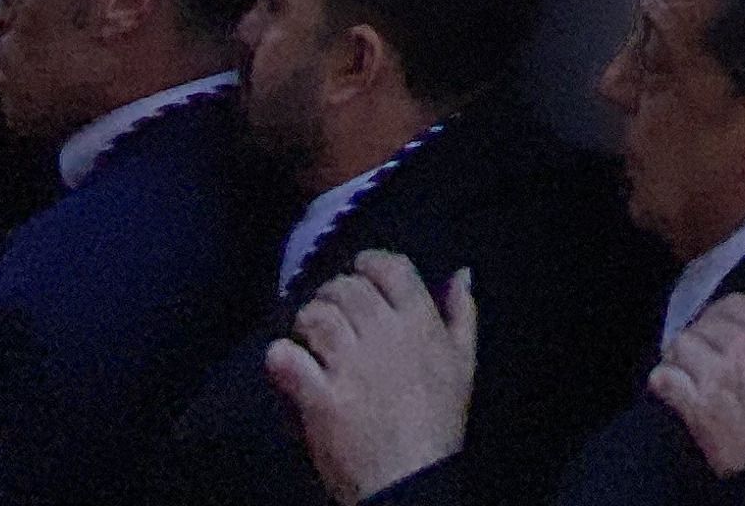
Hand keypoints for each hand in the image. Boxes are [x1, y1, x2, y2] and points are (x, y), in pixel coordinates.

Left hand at [268, 251, 477, 505]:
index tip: (360, 272)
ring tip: (309, 336)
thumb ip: (462, 314)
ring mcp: (350, 367)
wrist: (411, 481)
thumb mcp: (464, 364)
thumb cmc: (439, 423)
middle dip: (333, 293)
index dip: (369, 263)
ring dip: (306, 321)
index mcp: (420, 323)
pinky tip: (287, 362)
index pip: (390, 268)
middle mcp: (384, 336)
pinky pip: (287, 359)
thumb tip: (461, 273)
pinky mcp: (320, 398)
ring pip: (315, 316)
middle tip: (331, 311)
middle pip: (346, 288)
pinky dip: (280, 356)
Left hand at [648, 279, 744, 476]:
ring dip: (681, 352)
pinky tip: (668, 385)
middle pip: (704, 323)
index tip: (725, 325)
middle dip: (703, 332)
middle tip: (706, 347)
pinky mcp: (697, 412)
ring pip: (681, 346)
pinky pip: (665, 381)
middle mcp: (740, 346)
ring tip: (686, 363)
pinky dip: (662, 380)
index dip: (725, 312)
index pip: (734, 303)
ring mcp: (715, 378)